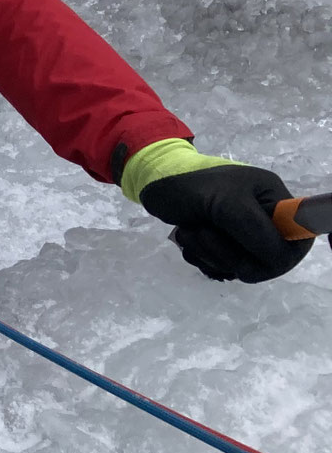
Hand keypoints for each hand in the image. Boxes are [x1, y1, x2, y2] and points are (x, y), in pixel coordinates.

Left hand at [127, 139, 312, 282]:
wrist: (154, 182)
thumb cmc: (188, 184)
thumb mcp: (224, 201)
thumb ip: (253, 228)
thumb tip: (277, 259)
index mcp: (276, 201)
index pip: (298, 241)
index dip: (276, 256)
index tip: (247, 252)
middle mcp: (267, 220)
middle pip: (268, 263)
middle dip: (229, 255)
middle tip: (202, 234)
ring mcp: (245, 235)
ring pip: (241, 269)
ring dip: (209, 256)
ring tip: (190, 231)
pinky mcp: (225, 247)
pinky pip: (222, 270)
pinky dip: (201, 261)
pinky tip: (188, 241)